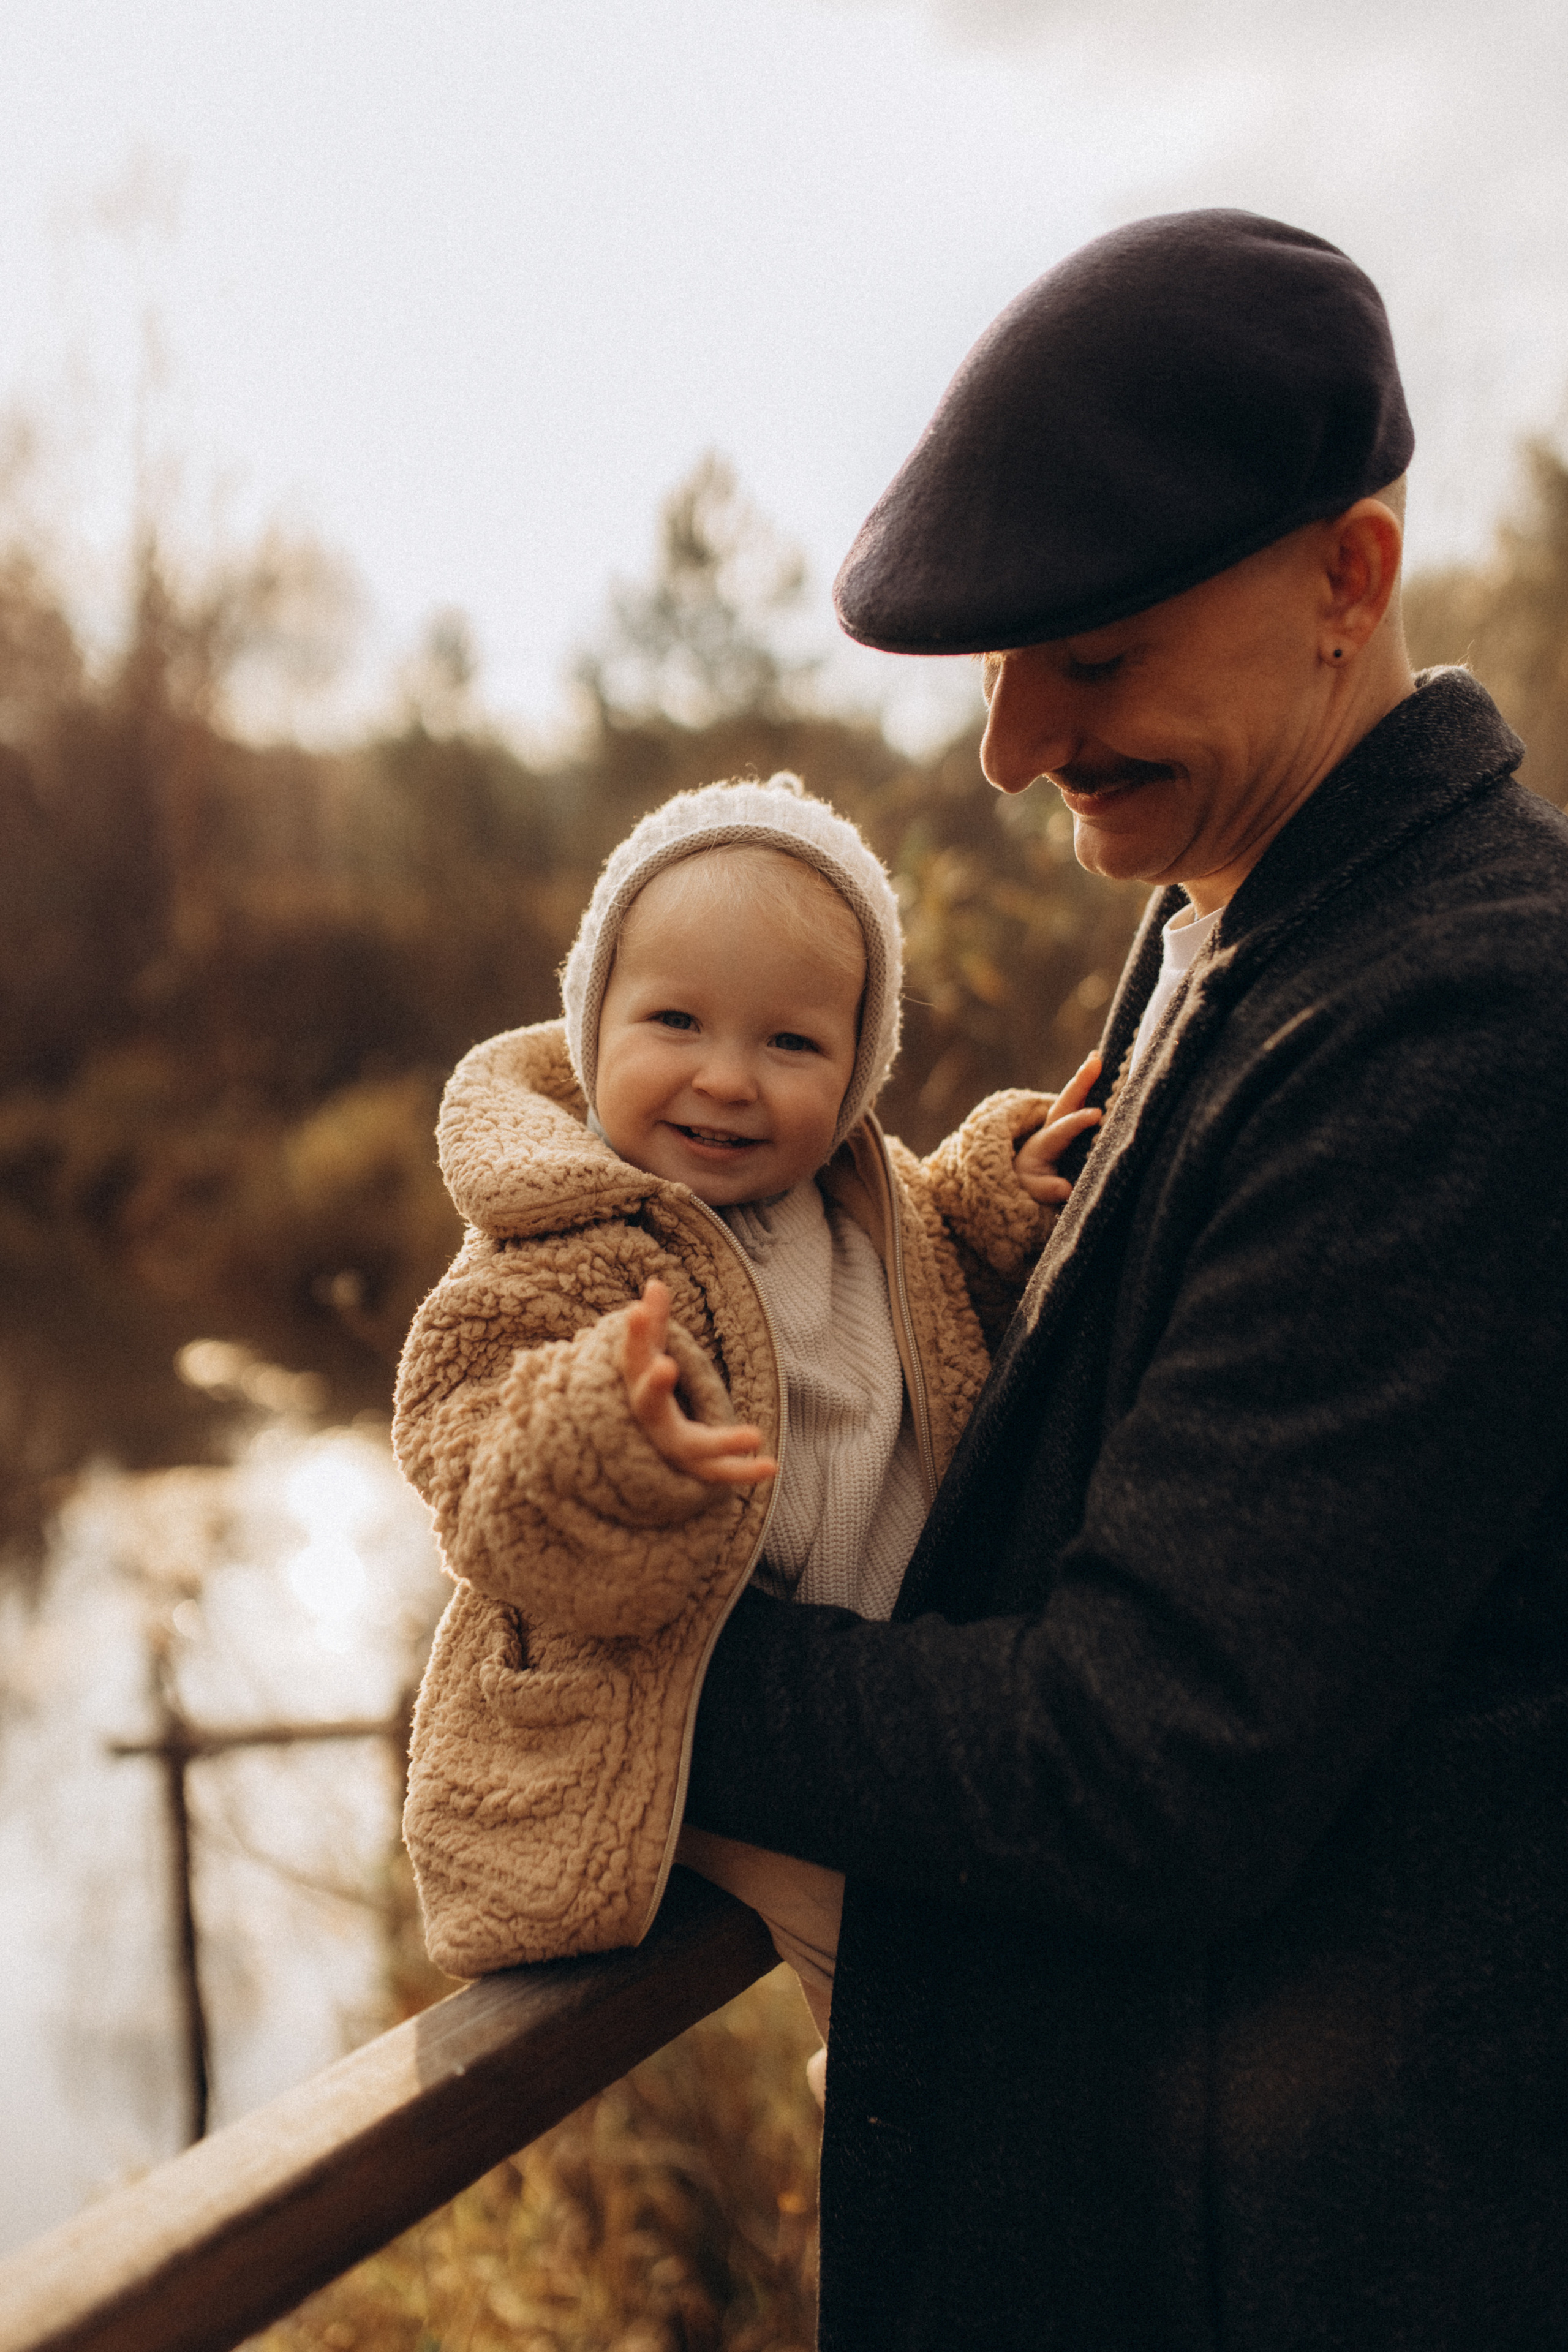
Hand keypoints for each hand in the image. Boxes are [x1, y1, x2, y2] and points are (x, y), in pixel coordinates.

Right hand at [617, 1279, 777, 1486]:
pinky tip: (772, 1466)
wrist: (638, 1448)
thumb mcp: (650, 1355)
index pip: (632, 1357)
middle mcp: (649, 1420)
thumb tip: (656, 1283)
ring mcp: (671, 1447)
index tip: (637, 1309)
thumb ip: (655, 1323)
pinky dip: (744, 1471)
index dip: (635, 1335)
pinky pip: (718, 1472)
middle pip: (647, 1404)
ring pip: (691, 1447)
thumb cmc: (648, 1387)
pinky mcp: (694, 1466)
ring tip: (754, 1434)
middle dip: (653, 1385)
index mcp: (635, 1386)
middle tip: (664, 1365)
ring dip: (721, 1442)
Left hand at [1012, 1053, 1103, 1205]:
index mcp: (1044, 1144)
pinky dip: (1091, 1087)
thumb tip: (1065, 1188)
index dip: (1077, 1121)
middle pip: (1065, 1102)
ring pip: (1073, 1098)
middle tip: (1095, 1061)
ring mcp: (1060, 1123)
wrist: (1023, 1178)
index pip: (1062, 1130)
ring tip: (1096, 1057)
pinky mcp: (1069, 1123)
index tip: (1096, 1114)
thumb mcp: (1033, 1191)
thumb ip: (1046, 1189)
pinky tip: (1104, 1071)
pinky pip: (1081, 1101)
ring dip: (1085, 1078)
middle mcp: (1051, 1128)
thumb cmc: (1031, 1185)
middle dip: (1080, 1082)